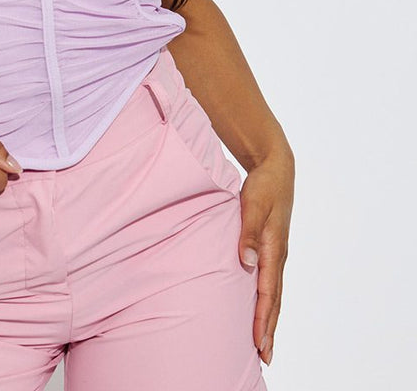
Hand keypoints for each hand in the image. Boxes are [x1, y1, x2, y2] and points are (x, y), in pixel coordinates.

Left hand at [237, 147, 294, 366]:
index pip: (268, 291)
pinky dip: (267, 301)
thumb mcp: (253, 203)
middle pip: (274, 300)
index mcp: (274, 248)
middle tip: (264, 356)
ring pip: (274, 293)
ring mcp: (276, 253)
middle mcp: (278, 255)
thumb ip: (249, 232)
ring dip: (269, 319)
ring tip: (263, 343)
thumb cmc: (264, 186)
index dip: (262, 318)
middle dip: (269, 328)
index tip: (258, 342)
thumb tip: (247, 261)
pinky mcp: (271, 248)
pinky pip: (270, 282)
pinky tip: (261, 310)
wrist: (276, 168)